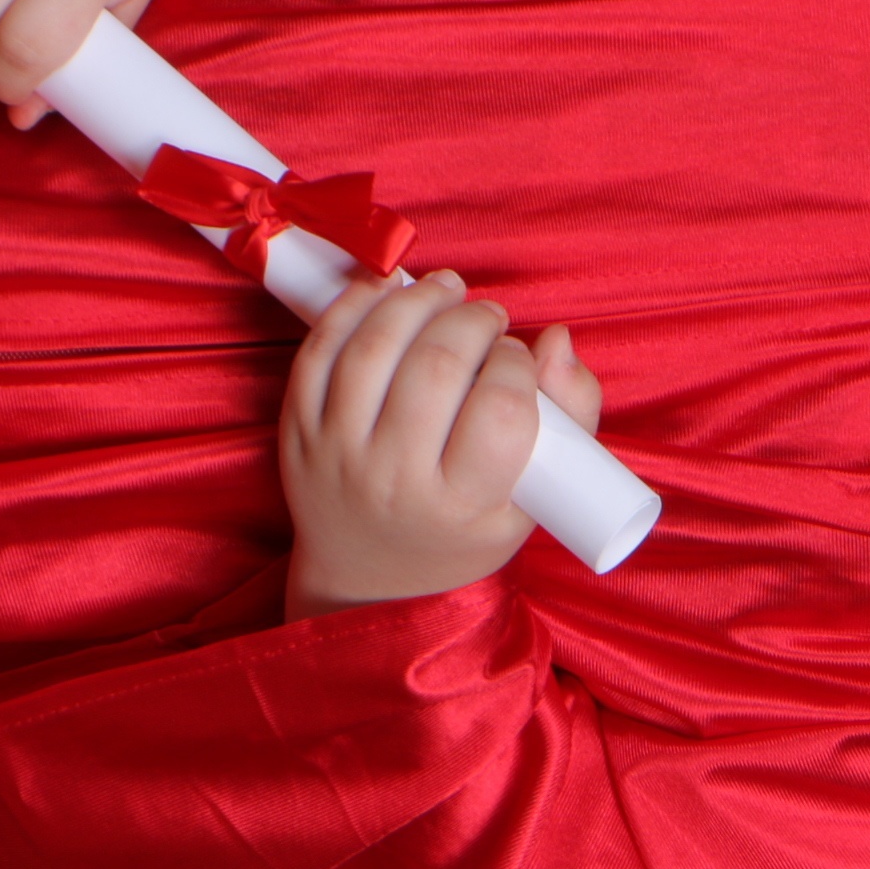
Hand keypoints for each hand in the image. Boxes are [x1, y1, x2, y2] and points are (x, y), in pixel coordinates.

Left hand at [278, 269, 607, 610]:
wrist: (368, 578)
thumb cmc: (464, 531)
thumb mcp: (536, 498)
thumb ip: (571, 416)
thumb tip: (556, 340)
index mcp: (461, 505)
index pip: (501, 412)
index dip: (516, 365)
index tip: (517, 358)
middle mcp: (392, 482)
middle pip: (436, 368)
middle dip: (473, 321)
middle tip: (489, 319)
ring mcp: (337, 455)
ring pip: (375, 348)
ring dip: (417, 300)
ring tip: (448, 291)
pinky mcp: (298, 432)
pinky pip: (319, 349)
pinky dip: (355, 306)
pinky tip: (389, 291)